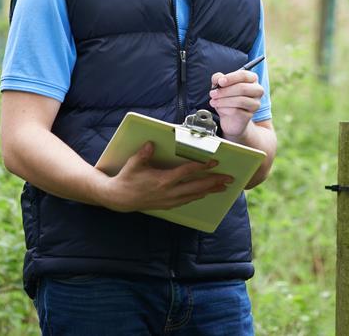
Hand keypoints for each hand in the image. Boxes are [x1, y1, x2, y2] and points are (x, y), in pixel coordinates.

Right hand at [103, 142, 231, 211]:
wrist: (119, 199)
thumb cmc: (127, 179)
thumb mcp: (133, 164)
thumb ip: (144, 153)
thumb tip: (151, 143)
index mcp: (163, 180)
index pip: (187, 172)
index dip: (202, 167)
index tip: (214, 162)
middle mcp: (169, 192)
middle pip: (197, 186)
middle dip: (214, 182)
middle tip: (229, 178)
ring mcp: (169, 200)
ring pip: (194, 195)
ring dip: (210, 190)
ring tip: (223, 187)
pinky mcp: (167, 205)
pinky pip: (187, 201)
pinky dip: (198, 196)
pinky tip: (205, 194)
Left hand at [210, 69, 263, 139]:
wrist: (230, 118)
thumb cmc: (227, 98)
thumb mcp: (221, 86)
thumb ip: (218, 78)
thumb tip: (218, 78)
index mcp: (251, 79)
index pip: (243, 75)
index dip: (231, 78)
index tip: (220, 82)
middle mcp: (257, 90)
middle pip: (242, 88)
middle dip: (225, 91)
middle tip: (213, 94)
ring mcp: (255, 103)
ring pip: (240, 101)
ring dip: (223, 101)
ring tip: (213, 102)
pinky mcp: (250, 115)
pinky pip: (236, 111)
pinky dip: (224, 109)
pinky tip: (220, 109)